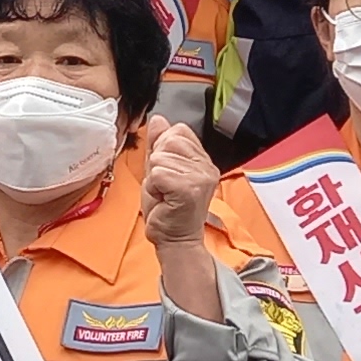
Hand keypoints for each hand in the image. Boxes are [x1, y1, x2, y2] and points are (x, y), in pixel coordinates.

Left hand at [140, 119, 218, 245]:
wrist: (174, 240)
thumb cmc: (168, 209)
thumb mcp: (159, 170)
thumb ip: (158, 145)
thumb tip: (158, 119)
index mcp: (202, 159)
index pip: (178, 131)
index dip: (163, 149)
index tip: (167, 173)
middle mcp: (206, 166)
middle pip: (168, 141)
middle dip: (157, 164)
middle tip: (165, 186)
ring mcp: (201, 177)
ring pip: (160, 158)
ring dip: (154, 178)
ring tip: (165, 194)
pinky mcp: (190, 188)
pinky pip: (158, 173)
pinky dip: (154, 187)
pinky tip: (164, 200)